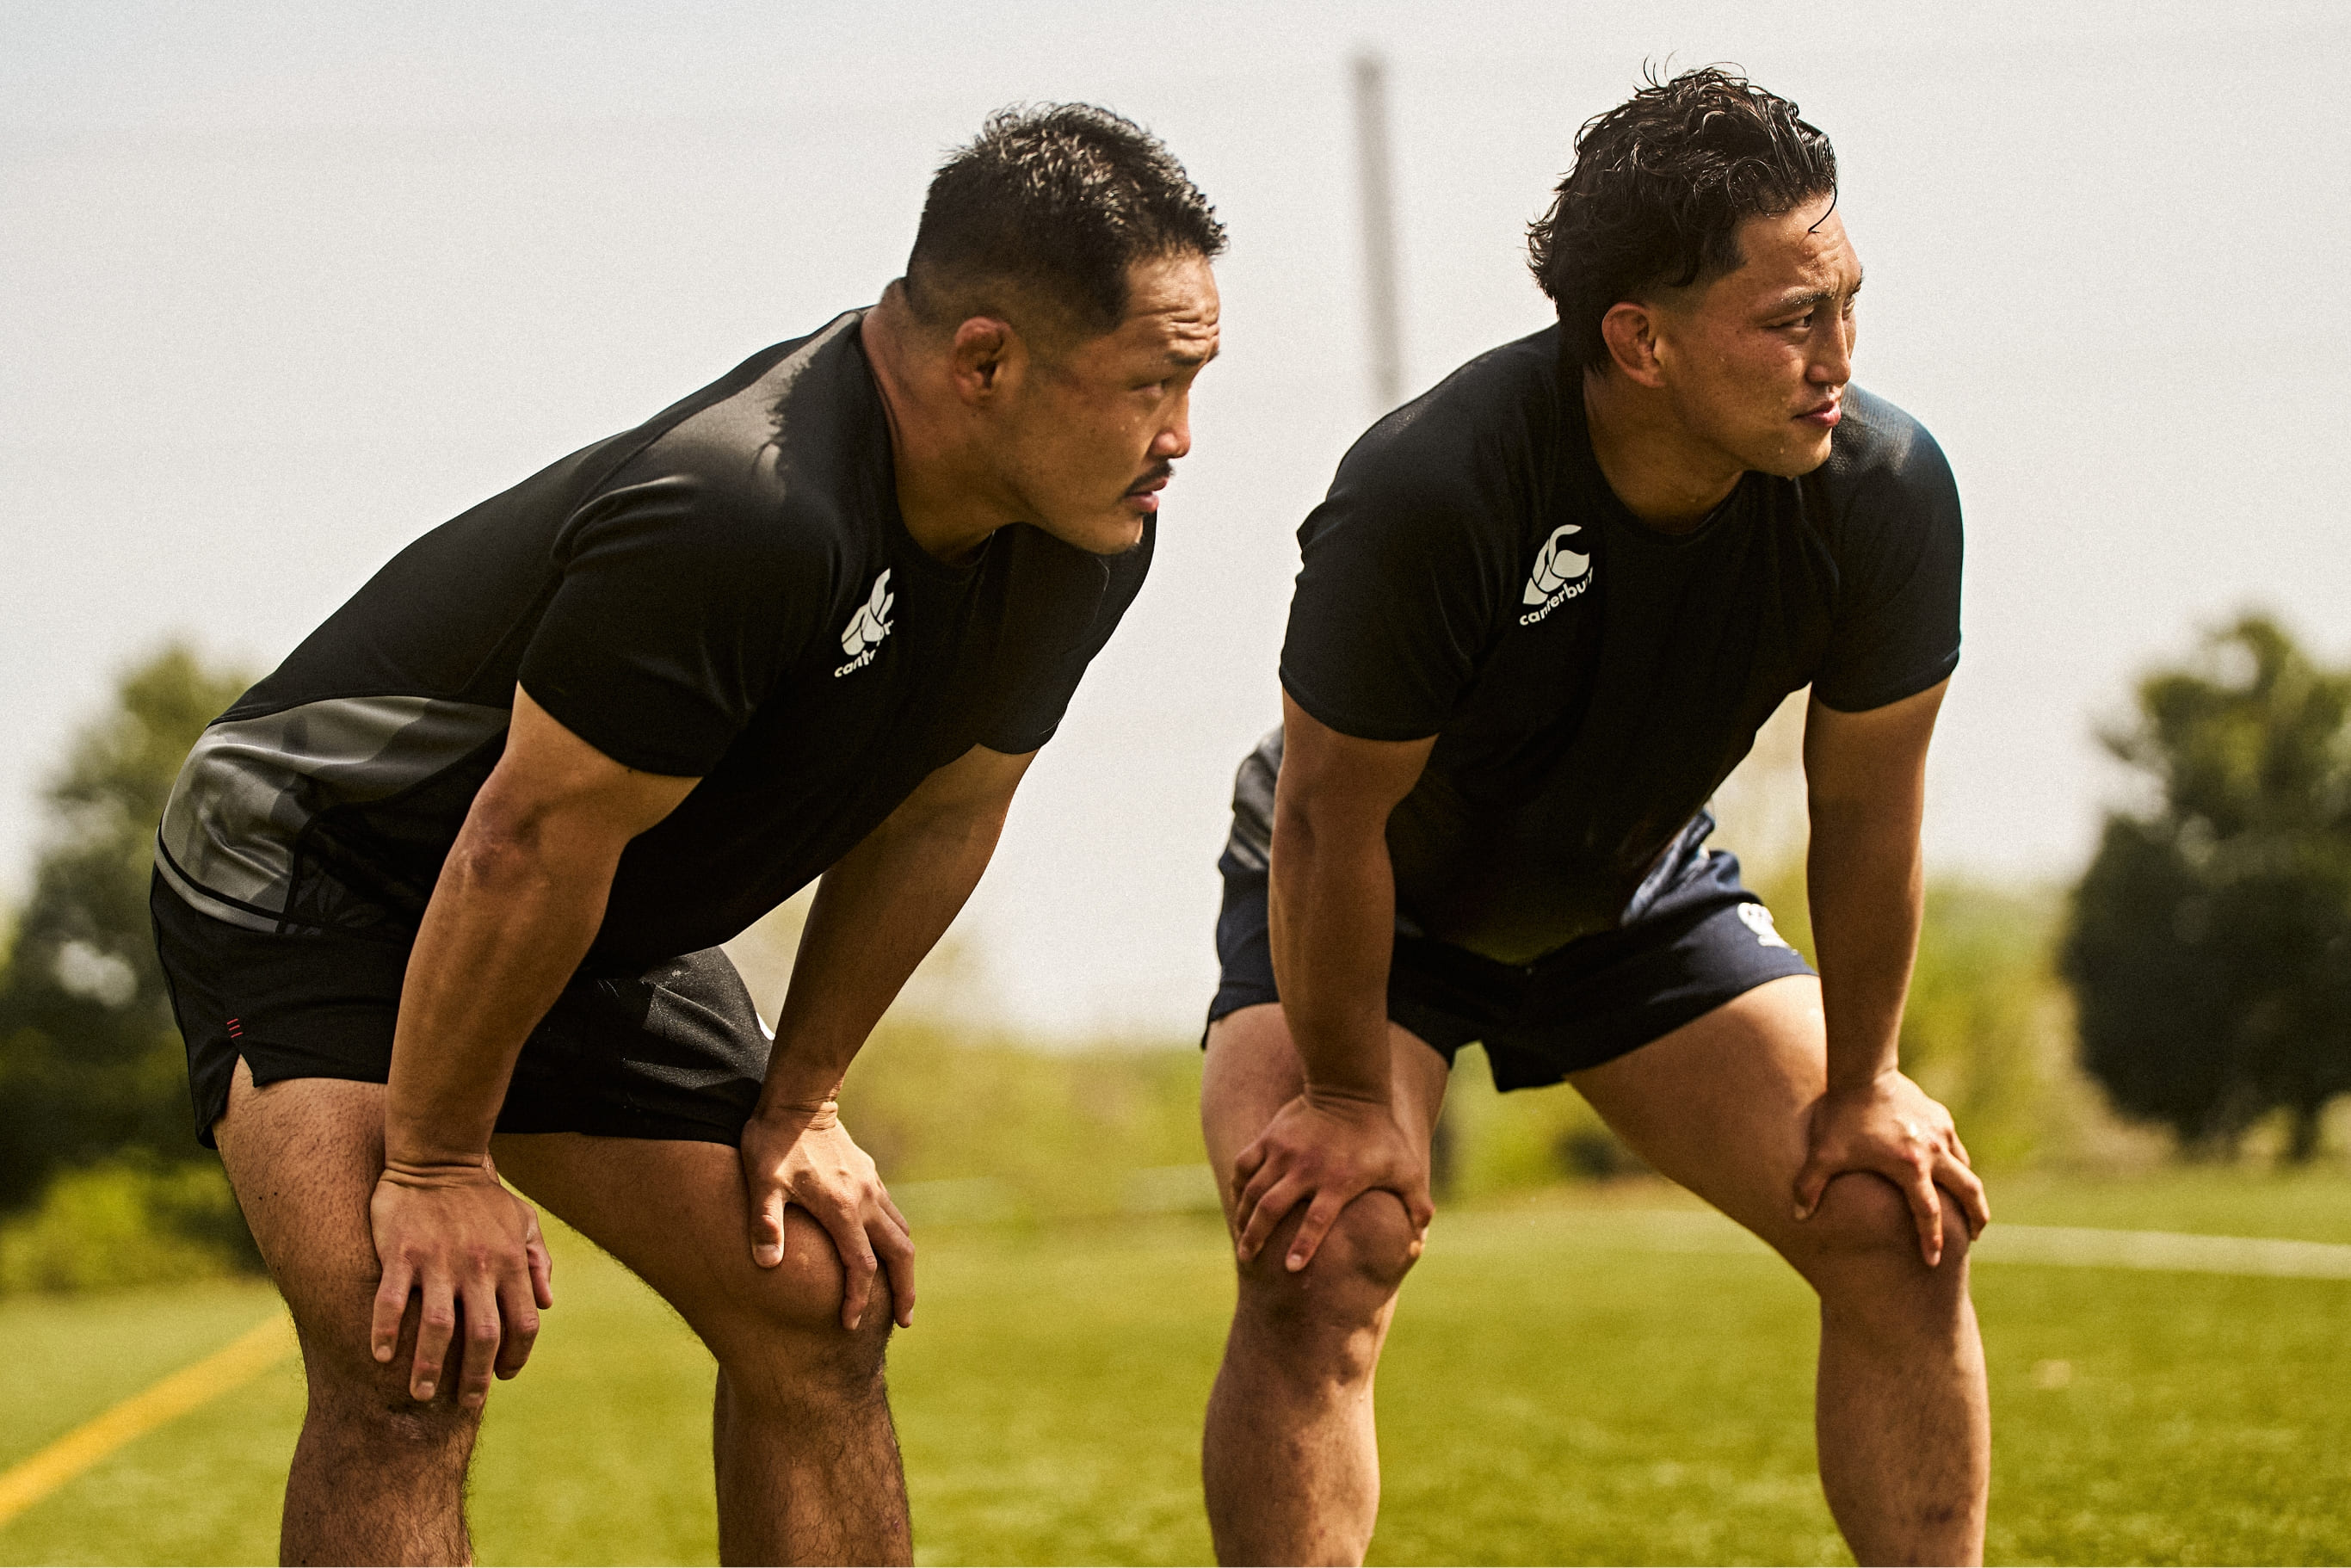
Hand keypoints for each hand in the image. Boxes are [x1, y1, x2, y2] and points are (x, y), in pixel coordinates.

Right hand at [369, 1156, 554, 1408]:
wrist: (438, 1157)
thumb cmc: (482, 1196)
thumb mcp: (523, 1221)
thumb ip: (536, 1262)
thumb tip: (547, 1303)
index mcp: (510, 1262)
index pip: (523, 1323)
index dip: (516, 1356)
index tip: (503, 1375)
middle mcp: (478, 1267)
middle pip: (482, 1336)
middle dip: (474, 1377)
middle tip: (465, 1403)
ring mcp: (438, 1261)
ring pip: (436, 1328)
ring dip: (428, 1367)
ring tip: (420, 1394)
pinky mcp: (401, 1254)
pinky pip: (390, 1301)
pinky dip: (384, 1332)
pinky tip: (381, 1356)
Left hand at [740, 1099, 914, 1331]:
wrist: (798, 1099)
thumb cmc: (773, 1143)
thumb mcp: (761, 1183)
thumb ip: (766, 1223)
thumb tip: (767, 1265)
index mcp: (842, 1208)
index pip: (861, 1266)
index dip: (858, 1299)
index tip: (850, 1323)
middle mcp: (865, 1200)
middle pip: (900, 1253)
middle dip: (905, 1290)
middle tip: (904, 1321)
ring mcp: (871, 1186)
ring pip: (902, 1233)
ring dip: (904, 1266)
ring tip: (900, 1293)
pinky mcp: (869, 1176)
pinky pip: (893, 1215)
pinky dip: (895, 1240)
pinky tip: (883, 1250)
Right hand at [1231, 1088, 1433, 1271]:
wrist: (1350, 1088)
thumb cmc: (1380, 1134)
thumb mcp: (1406, 1168)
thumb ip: (1416, 1203)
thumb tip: (1422, 1237)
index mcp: (1337, 1181)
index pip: (1317, 1220)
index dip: (1303, 1245)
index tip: (1290, 1269)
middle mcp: (1306, 1169)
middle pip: (1272, 1207)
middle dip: (1256, 1236)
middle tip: (1247, 1258)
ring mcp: (1284, 1152)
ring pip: (1253, 1189)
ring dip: (1243, 1216)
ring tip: (1241, 1237)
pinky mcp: (1271, 1138)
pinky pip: (1244, 1165)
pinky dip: (1238, 1185)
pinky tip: (1238, 1200)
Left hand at [1793, 1070, 1989, 1266]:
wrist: (1862, 1070)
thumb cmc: (1841, 1115)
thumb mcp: (1822, 1154)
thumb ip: (1809, 1187)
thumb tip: (1797, 1216)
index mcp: (1910, 1167)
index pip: (1928, 1213)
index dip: (1930, 1239)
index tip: (1932, 1260)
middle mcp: (1933, 1152)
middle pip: (1968, 1192)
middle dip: (1975, 1217)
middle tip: (1975, 1236)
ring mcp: (1940, 1132)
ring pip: (1965, 1168)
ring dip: (1969, 1190)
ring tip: (1968, 1206)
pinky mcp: (1940, 1116)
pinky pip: (1954, 1145)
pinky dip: (1956, 1162)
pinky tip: (1949, 1168)